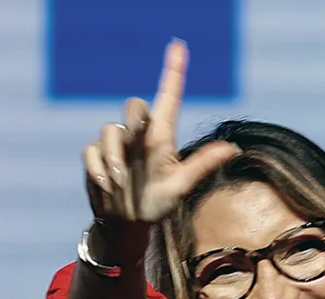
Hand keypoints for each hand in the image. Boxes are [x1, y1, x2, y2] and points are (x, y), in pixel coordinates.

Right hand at [82, 40, 238, 245]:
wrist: (128, 225)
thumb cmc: (158, 203)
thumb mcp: (180, 187)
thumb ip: (202, 166)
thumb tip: (232, 149)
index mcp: (162, 138)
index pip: (168, 98)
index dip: (173, 71)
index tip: (178, 46)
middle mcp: (139, 136)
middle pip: (134, 106)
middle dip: (135, 118)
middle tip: (138, 135)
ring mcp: (116, 146)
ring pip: (109, 129)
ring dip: (114, 155)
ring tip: (121, 182)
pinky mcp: (96, 157)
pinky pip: (92, 150)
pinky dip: (98, 167)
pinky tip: (108, 185)